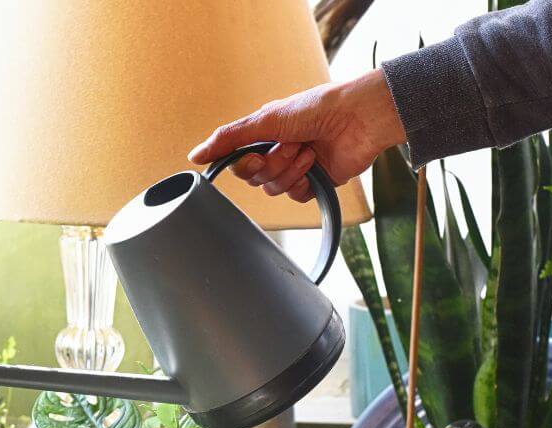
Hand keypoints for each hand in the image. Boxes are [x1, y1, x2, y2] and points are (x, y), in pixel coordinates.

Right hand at [188, 68, 405, 201]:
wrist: (356, 119)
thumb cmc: (315, 109)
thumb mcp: (264, 119)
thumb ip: (229, 139)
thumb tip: (195, 156)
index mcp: (264, 134)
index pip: (238, 163)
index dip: (244, 165)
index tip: (255, 156)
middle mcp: (278, 151)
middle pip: (256, 179)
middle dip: (272, 164)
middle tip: (289, 145)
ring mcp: (297, 168)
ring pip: (275, 189)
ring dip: (290, 170)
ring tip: (308, 151)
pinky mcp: (316, 182)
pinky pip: (297, 196)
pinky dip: (304, 181)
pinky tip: (316, 164)